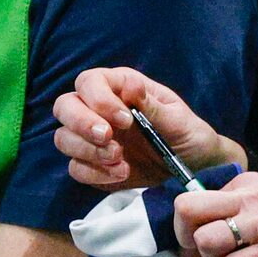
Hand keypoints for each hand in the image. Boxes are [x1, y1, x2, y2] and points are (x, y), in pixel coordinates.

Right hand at [53, 66, 242, 190]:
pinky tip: (121, 174)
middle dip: (81, 123)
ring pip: (63, 139)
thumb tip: (130, 86)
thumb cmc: (187, 133)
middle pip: (64, 107)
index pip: (89, 82)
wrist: (194, 167)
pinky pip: (76, 168)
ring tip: (120, 160)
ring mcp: (91, 139)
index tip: (124, 120)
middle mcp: (97, 110)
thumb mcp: (177, 118)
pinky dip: (94, 173)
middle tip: (108, 138)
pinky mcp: (91, 165)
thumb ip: (151, 105)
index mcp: (118, 88)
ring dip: (88, 151)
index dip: (99, 99)